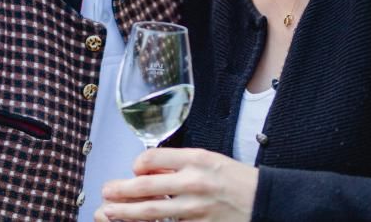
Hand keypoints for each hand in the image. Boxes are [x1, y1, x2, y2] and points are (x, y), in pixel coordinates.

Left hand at [95, 147, 257, 221]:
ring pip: (150, 212)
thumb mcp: (210, 160)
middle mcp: (194, 182)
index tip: (134, 170)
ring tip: (108, 211)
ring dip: (125, 212)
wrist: (265, 202)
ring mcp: (195, 208)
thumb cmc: (236, 180)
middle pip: (145, 187)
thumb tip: (148, 169)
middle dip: (120, 191)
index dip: (138, 164)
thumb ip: (179, 164)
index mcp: (196, 159)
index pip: (153, 158)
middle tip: (105, 193)